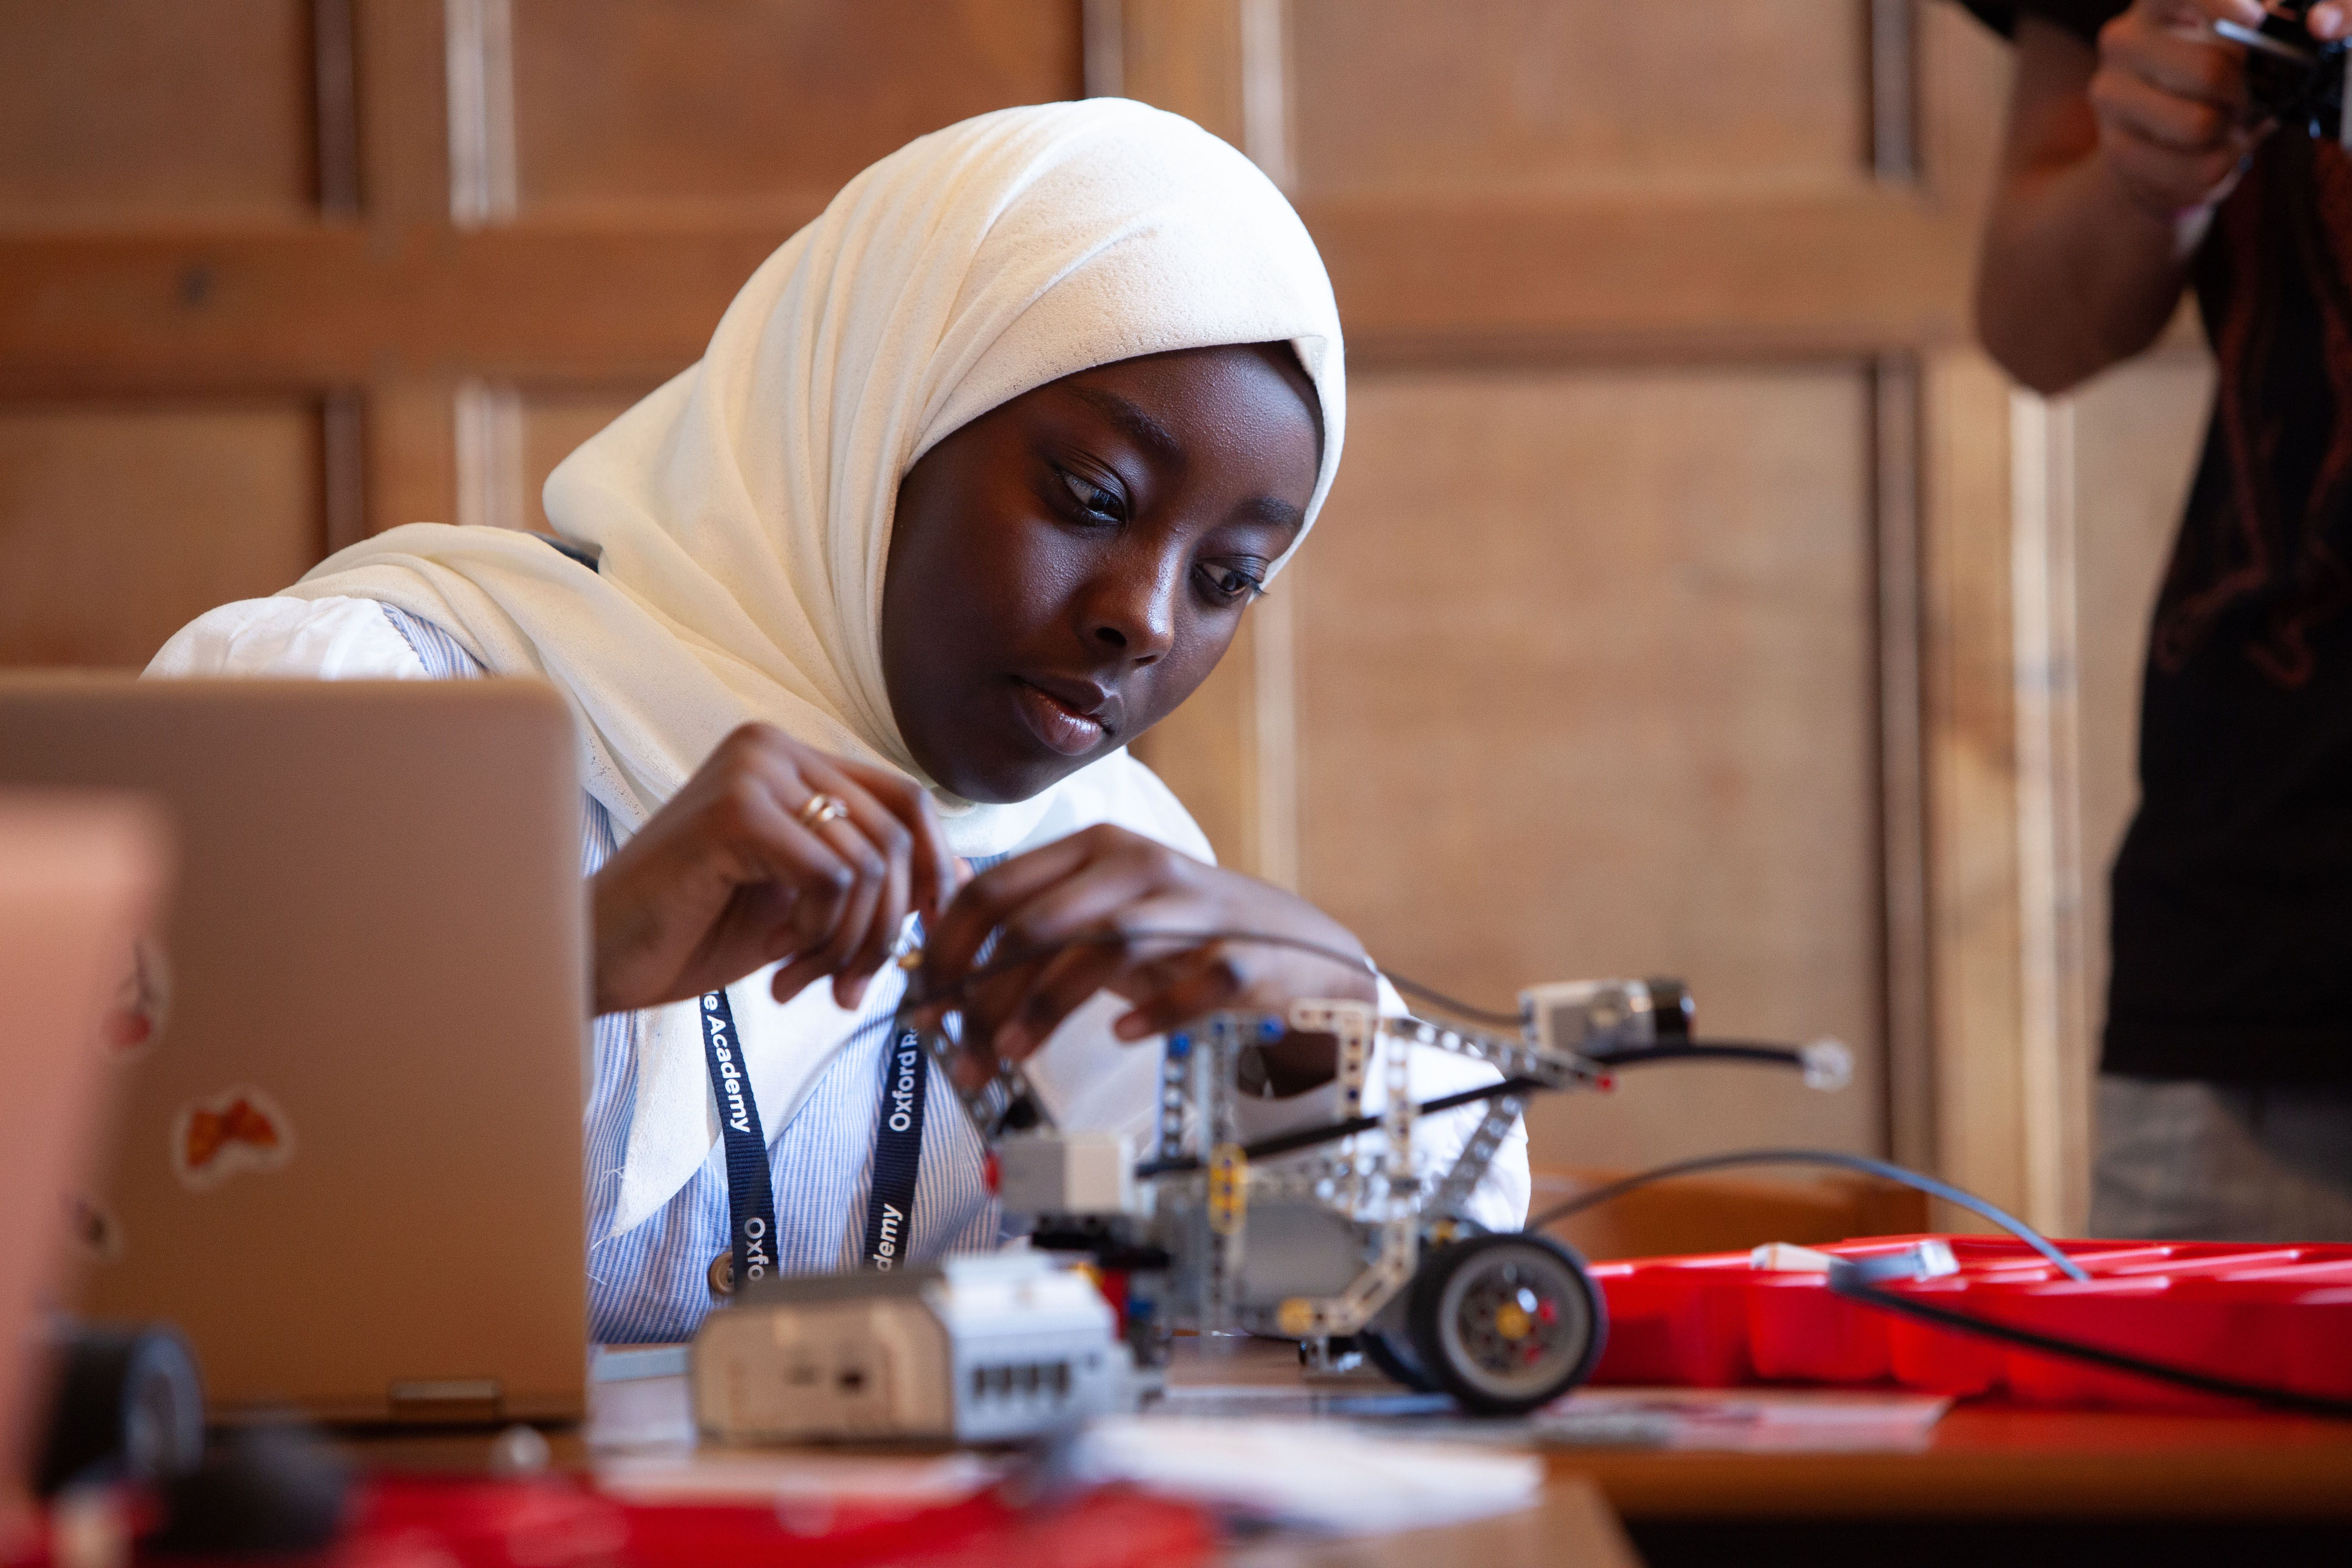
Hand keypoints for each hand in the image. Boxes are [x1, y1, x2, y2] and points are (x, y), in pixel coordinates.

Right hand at [587, 723, 954, 1015]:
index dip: (936, 862)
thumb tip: (955, 875)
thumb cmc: (690, 930)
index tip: (934, 925)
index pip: (903, 797)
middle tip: (852, 984)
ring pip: (868, 865)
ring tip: (804, 978)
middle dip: (887, 927)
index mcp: (788, 759)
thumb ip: (866, 881)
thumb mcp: (802, 903)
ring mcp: (751, 772)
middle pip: (895, 835)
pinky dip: (820, 934)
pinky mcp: (735, 811)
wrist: (598, 957)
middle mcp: (772, 748)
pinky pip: (831, 878)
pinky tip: (778, 960)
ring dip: (849, 944)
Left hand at [915, 825, 1378, 1093]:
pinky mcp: (1238, 953)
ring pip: (1100, 948)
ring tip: (1007, 1053)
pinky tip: (1123, 1035)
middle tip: (958, 1050)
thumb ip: (1032, 925)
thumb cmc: (1181, 934)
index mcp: (1093, 848)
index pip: (994, 888)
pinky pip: (1192, 983)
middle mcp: (1136, 866)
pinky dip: (1154, 1012)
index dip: (945, 947)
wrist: (1294, 946)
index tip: (922, 1002)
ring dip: (1043, 1005)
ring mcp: (1191, 908)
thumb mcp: (1101, 913)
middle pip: (1036, 922)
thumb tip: (938, 960)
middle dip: (981, 991)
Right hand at [2089, 0, 2281, 217]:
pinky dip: (2222, 164)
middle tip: (2246, 94)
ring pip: (2200, 125)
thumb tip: (2287, 23)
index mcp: (2153, 5)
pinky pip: (2198, 167)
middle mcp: (2122, 43)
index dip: (2225, 6)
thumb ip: (2256, 24)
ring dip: (2230, 130)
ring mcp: (2110, 99)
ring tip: (2225, 122)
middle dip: (2244, 90)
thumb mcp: (2231, 37)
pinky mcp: (2117, 151)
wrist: (2156, 135)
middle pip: (2208, 70)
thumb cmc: (2205, 75)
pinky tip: (2210, 151)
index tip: (2256, 22)